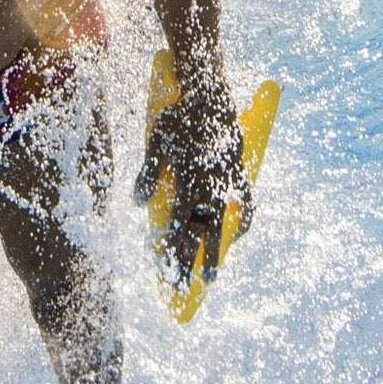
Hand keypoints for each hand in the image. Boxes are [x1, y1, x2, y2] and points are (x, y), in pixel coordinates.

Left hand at [135, 72, 250, 289]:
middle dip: (191, 264)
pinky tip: (236, 236)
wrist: (208, 94)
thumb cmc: (178, 117)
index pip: (178, 227)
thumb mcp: (157, 144)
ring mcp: (227, 182)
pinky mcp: (240, 172)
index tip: (166, 274)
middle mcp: (209, 188)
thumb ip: (149, 175)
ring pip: (222, 227)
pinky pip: (245, 204)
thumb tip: (137, 203)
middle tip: (184, 289)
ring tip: (211, 278)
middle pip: (199, 235)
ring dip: (216, 253)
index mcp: (187, 182)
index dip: (173, 251)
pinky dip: (242, 222)